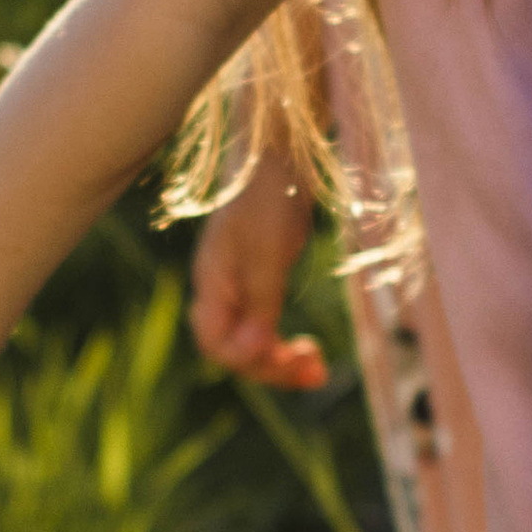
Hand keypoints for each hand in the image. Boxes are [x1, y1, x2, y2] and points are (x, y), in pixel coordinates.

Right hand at [188, 149, 329, 391]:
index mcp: (212, 283)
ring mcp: (236, 285)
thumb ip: (260, 304)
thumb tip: (251, 352)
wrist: (280, 158)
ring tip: (318, 369)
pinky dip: (283, 342)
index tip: (289, 355)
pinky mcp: (256, 279)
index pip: (216, 344)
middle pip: (233, 349)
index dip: (249, 360)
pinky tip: (305, 346)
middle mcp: (219, 289)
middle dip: (271, 368)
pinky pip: (263, 325)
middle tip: (317, 373)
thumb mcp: (269, 254)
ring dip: (280, 361)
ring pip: (250, 341)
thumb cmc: (271, 199)